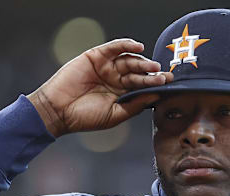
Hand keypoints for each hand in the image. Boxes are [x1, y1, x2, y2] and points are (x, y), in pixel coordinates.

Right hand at [27, 38, 172, 137]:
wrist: (59, 111)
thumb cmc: (85, 117)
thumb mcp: (116, 114)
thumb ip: (136, 104)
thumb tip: (157, 96)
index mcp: (123, 93)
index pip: (143, 86)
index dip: (156, 84)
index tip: (170, 84)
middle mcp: (116, 79)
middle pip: (139, 72)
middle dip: (151, 73)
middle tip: (163, 75)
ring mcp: (107, 67)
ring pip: (129, 60)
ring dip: (142, 61)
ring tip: (153, 66)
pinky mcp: (96, 56)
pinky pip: (114, 48)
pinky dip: (126, 45)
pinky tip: (138, 47)